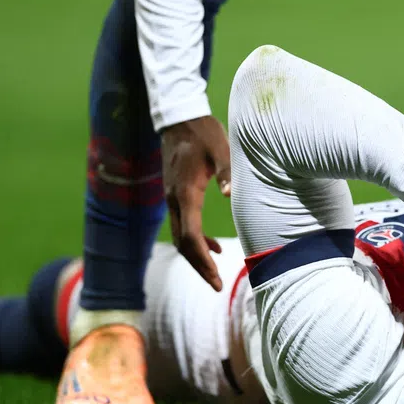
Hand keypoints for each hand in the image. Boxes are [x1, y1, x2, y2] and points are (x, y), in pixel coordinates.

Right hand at [161, 116, 231, 291]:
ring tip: (214, 274)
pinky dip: (196, 240)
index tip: (216, 277)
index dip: (203, 260)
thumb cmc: (204, 132)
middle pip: (182, 243)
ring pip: (181, 236)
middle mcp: (175, 200)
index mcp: (186, 193)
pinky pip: (183, 225)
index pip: (191, 237)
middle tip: (216, 285)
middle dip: (199, 266)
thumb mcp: (221, 149)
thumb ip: (228, 172)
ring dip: (196, 256)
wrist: (180, 118)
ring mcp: (173, 198)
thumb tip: (231, 195)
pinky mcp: (176, 194)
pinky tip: (212, 246)